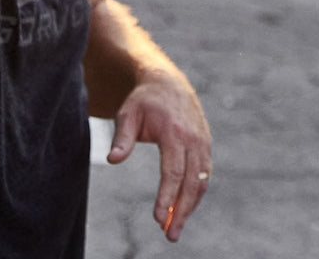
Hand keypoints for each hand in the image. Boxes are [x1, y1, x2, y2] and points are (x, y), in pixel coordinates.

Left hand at [106, 65, 213, 241]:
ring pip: (202, 180)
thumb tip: (112, 160)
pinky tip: (183, 209)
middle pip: (192, 181)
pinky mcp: (205, 145)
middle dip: (181, 210)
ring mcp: (203, 142)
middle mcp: (194, 138)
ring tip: (174, 228)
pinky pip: (205, 174)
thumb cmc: (143, 101)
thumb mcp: (128, 115)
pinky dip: (196, 194)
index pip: (174, 171)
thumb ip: (121, 138)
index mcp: (175, 132)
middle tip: (170, 235)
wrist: (168, 83)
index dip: (167, 197)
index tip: (157, 219)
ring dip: (190, 206)